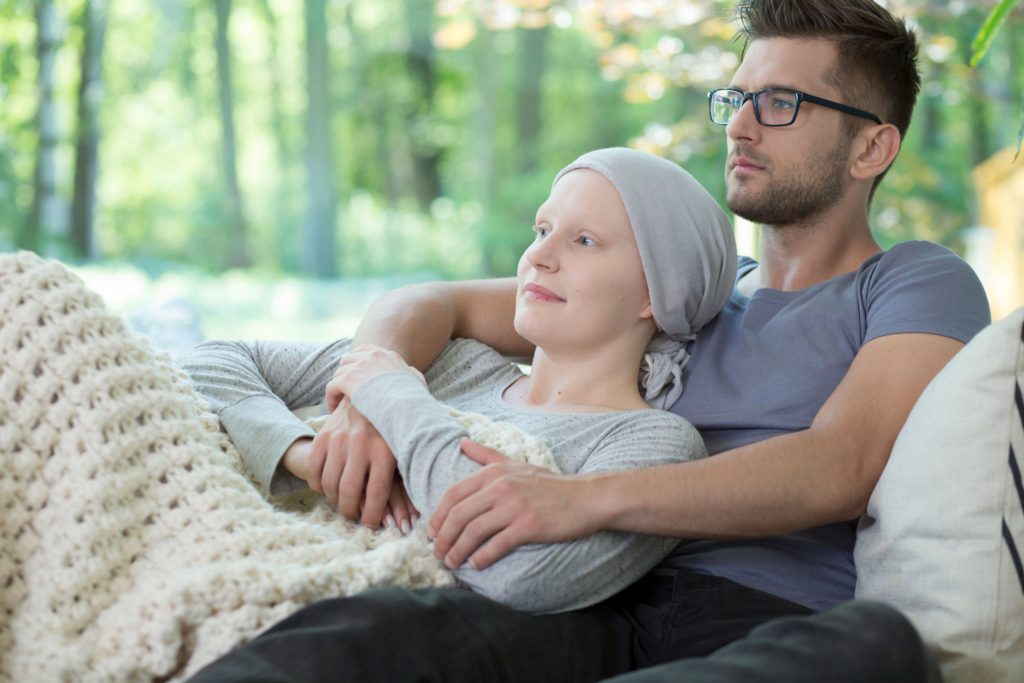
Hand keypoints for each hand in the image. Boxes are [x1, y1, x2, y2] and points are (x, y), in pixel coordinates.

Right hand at [305, 396, 415, 529]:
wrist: (372, 390)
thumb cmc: (393, 428)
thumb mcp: (404, 449)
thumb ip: (406, 481)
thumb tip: (409, 521)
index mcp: (385, 450)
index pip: (376, 494)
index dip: (371, 515)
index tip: (371, 523)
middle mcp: (361, 444)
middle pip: (348, 492)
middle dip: (350, 512)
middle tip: (354, 516)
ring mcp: (339, 439)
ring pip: (329, 483)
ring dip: (333, 500)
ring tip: (342, 502)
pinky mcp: (324, 435)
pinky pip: (313, 469)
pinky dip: (317, 484)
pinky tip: (326, 487)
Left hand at [326, 344, 425, 409]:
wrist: (405, 405)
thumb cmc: (413, 397)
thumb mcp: (417, 381)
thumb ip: (412, 374)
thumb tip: (411, 372)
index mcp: (386, 355)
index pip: (366, 350)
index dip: (357, 362)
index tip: (356, 374)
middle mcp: (371, 356)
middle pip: (349, 358)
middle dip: (345, 372)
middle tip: (344, 388)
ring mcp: (358, 366)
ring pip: (339, 372)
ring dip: (338, 385)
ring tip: (338, 400)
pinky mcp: (347, 380)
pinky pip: (332, 386)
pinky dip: (331, 397)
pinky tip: (333, 407)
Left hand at [428, 439, 596, 569]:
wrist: (585, 497)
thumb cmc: (548, 484)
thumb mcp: (515, 463)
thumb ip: (486, 454)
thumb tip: (461, 442)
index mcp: (494, 472)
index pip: (453, 494)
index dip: (438, 516)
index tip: (432, 532)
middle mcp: (501, 486)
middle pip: (459, 515)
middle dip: (443, 538)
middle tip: (438, 553)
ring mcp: (515, 506)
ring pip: (473, 531)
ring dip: (458, 551)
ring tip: (452, 563)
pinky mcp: (528, 526)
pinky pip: (496, 545)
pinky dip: (481, 557)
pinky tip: (476, 564)